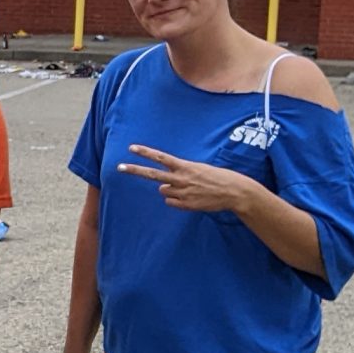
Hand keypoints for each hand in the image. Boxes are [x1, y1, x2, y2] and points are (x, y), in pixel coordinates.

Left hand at [117, 144, 262, 216]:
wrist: (234, 192)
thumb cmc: (217, 178)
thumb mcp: (198, 169)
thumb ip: (179, 174)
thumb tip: (161, 187)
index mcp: (185, 166)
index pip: (161, 158)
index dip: (145, 153)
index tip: (131, 148)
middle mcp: (181, 178)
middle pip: (152, 174)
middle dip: (134, 170)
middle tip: (119, 167)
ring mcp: (182, 192)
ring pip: (163, 190)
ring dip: (171, 189)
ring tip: (190, 188)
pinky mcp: (185, 205)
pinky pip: (171, 202)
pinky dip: (177, 200)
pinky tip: (192, 198)